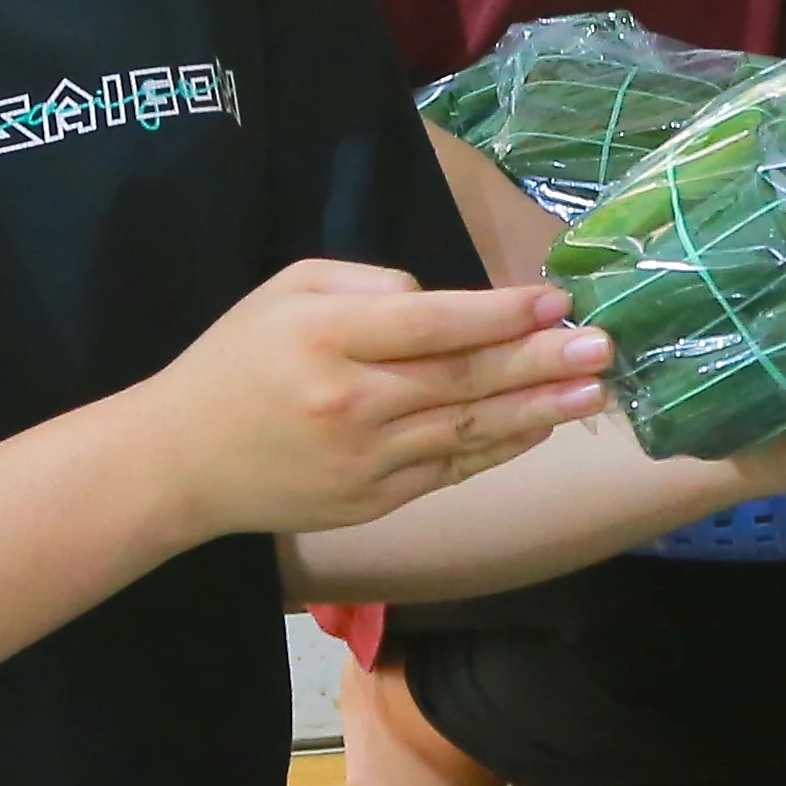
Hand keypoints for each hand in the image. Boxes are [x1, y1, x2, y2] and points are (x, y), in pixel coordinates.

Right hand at [139, 260, 608, 541]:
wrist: (181, 462)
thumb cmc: (238, 361)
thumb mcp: (288, 291)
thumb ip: (368, 284)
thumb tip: (446, 301)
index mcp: (328, 337)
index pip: (433, 323)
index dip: (501, 313)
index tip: (555, 300)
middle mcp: (352, 400)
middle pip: (464, 378)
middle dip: (542, 361)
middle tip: (604, 346)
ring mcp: (365, 459)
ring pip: (469, 428)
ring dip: (540, 408)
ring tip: (595, 388)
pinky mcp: (373, 501)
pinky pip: (451, 468)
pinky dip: (500, 446)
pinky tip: (542, 426)